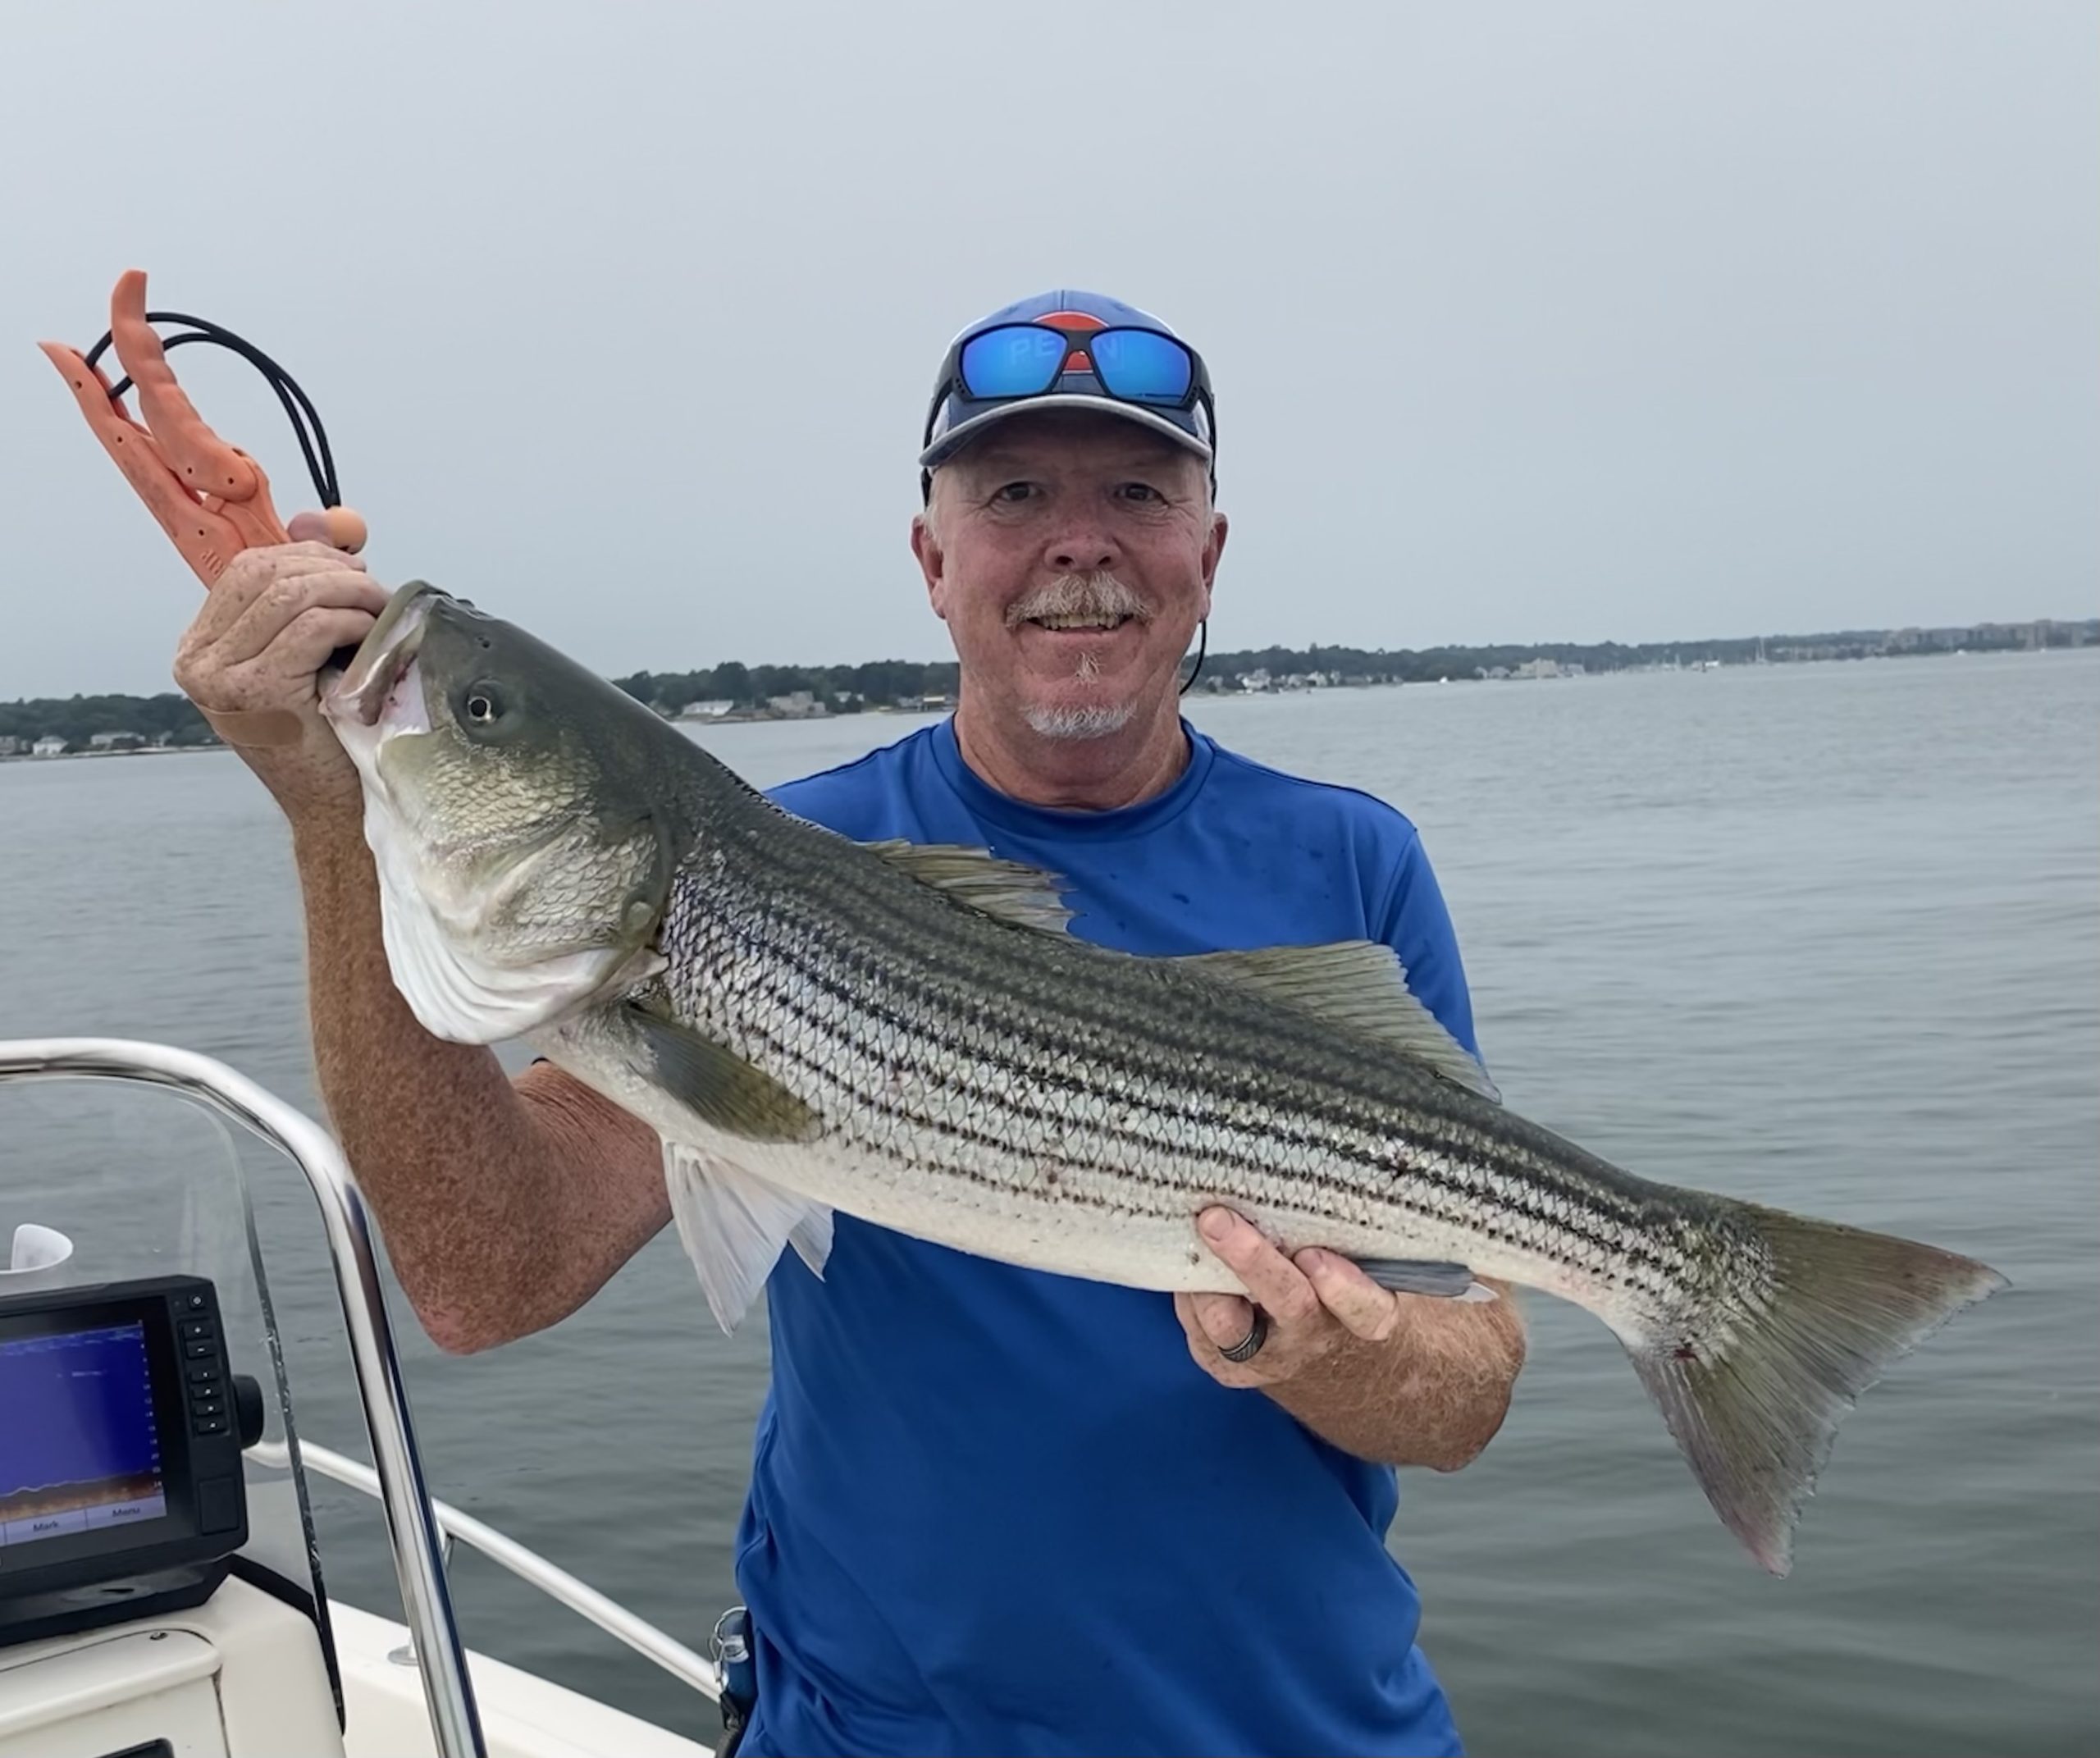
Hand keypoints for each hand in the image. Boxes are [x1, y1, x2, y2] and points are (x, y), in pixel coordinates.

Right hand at [171, 511, 388, 825]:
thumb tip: (324, 521)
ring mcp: (220, 678)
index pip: (248, 570)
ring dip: (349, 591)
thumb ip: (308, 593)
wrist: (336, 807)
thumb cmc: (330, 732)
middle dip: (330, 568)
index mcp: (200, 648)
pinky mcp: (255, 692)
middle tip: (376, 589)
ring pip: (290, 595)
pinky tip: (374, 637)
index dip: (306, 556)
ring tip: (382, 610)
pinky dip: (351, 621)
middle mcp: (197, 661)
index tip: (353, 569)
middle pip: (265, 573)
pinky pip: (310, 627)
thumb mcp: (311, 655)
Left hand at [1175, 1206, 1400, 1387]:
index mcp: (1363, 1317)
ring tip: (1199, 1231)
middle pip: (1290, 1305)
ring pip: (1227, 1323)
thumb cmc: (1334, 1288)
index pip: (1367, 1309)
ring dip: (1206, 1277)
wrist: (1319, 1359)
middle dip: (1251, 1260)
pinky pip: (1196, 1325)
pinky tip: (1191, 1260)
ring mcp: (1268, 1359)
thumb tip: (1286, 1174)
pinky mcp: (1225, 1366)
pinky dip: (1190, 1288)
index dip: (1342, 1285)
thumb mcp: (1356, 1265)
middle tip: (1217, 1219)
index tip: (1313, 1254)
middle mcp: (1315, 1340)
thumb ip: (1336, 1234)